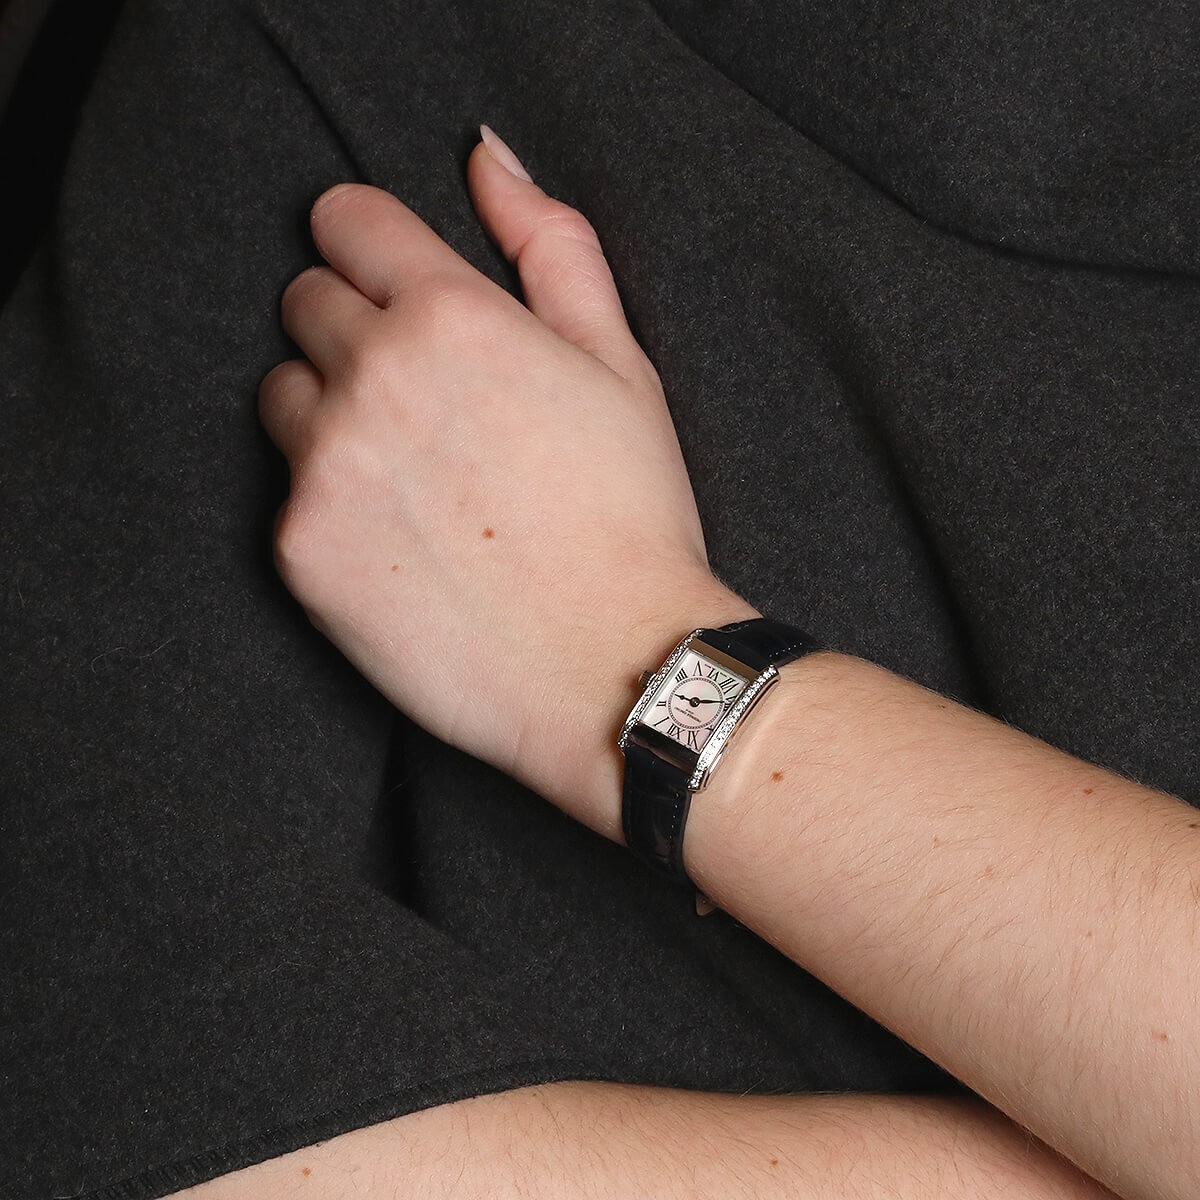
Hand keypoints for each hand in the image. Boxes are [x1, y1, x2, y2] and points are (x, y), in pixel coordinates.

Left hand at [258, 129, 756, 837]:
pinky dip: (329, 504)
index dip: (370, 244)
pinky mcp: (298, 548)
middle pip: (305, 303)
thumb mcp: (621, 362)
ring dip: (329, 412)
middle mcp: (370, 377)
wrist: (613, 665)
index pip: (344, 220)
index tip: (391, 279)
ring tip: (412, 474)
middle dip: (355, 330)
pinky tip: (402, 541)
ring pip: (283, 395)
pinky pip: (284, 492)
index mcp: (449, 316)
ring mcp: (323, 466)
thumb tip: (488, 157)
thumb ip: (550, 245)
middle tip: (426, 400)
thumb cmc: (629, 517)